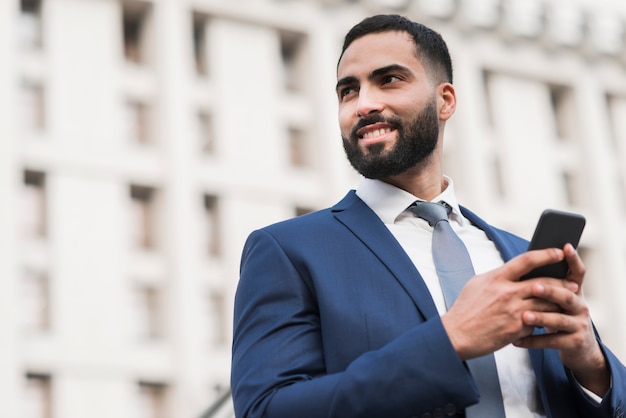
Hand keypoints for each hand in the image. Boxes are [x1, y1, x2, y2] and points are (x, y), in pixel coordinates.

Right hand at [441, 247, 568, 359]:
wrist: (457, 335)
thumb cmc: (465, 309)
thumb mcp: (476, 284)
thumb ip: (497, 276)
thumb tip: (512, 270)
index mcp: (497, 278)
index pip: (527, 260)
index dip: (546, 254)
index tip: (558, 252)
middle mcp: (508, 293)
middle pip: (544, 283)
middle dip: (562, 282)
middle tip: (572, 283)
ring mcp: (514, 312)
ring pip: (546, 303)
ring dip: (559, 302)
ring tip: (567, 301)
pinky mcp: (518, 330)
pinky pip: (538, 322)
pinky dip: (545, 320)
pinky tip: (549, 320)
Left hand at [513, 244, 609, 396]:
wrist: (576, 346)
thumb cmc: (556, 314)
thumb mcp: (553, 299)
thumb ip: (543, 283)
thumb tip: (522, 264)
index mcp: (573, 290)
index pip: (577, 272)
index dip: (573, 259)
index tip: (565, 247)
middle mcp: (580, 305)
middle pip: (566, 295)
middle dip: (550, 290)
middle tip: (533, 287)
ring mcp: (578, 324)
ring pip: (559, 319)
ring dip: (540, 317)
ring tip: (524, 317)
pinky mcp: (573, 342)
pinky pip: (551, 341)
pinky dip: (532, 340)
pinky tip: (516, 340)